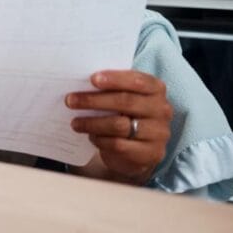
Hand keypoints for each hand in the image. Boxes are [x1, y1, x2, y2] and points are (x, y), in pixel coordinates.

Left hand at [66, 70, 173, 184]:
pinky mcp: (151, 154)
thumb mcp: (123, 97)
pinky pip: (119, 145)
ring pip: (119, 125)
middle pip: (125, 102)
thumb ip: (111, 89)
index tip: (92, 79)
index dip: (115, 79)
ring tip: (75, 122)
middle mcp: (162, 110)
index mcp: (156, 90)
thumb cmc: (125, 114)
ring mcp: (159, 133)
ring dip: (92, 123)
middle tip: (70, 100)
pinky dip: (100, 140)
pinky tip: (90, 136)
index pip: (138, 81)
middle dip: (94, 100)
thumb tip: (81, 82)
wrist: (138, 149)